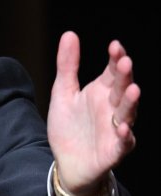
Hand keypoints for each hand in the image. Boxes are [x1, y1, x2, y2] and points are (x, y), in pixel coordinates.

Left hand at [47, 31, 138, 195]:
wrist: (66, 162)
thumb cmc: (68, 126)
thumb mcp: (63, 93)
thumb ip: (68, 66)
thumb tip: (70, 34)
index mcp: (101, 92)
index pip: (112, 72)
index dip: (115, 59)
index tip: (115, 46)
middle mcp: (112, 108)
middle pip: (121, 89)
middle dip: (124, 77)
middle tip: (125, 62)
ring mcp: (115, 128)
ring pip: (127, 113)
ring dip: (131, 103)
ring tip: (133, 89)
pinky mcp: (114, 150)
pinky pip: (123, 142)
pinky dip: (124, 135)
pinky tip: (122, 127)